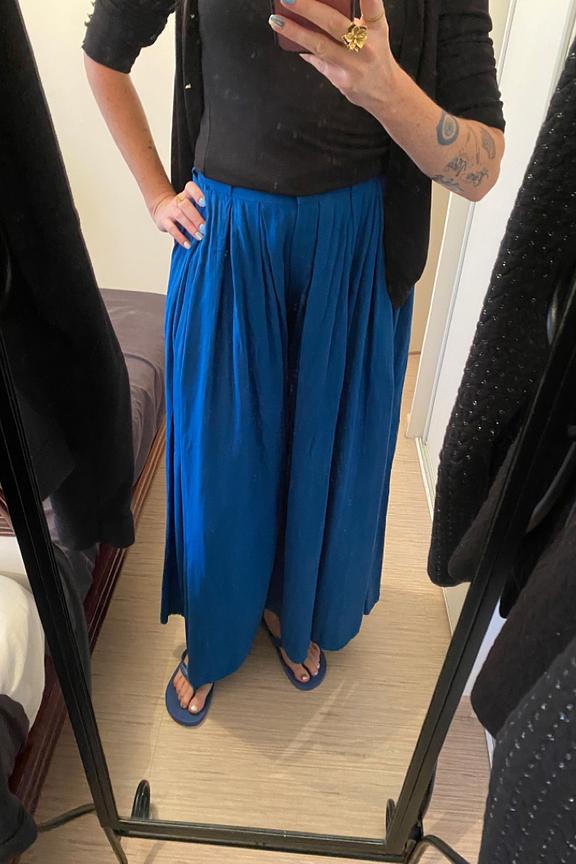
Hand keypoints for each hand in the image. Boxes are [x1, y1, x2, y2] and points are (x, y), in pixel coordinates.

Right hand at [149, 181, 205, 248]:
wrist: (162, 212)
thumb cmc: (183, 210)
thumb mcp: (191, 204)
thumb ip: (203, 208)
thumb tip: (221, 218)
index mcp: (186, 194)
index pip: (190, 188)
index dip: (197, 193)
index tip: (205, 203)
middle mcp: (178, 200)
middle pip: (185, 205)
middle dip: (196, 217)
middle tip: (205, 228)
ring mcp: (170, 211)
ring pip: (179, 216)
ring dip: (191, 228)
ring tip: (199, 237)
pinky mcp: (164, 222)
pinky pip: (172, 229)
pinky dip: (180, 237)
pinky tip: (188, 244)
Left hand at [268, 0, 396, 114]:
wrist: (384, 92)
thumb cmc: (374, 54)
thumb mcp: (373, 30)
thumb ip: (352, 17)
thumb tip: (317, 6)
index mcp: (376, 27)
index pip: (372, 8)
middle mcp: (366, 46)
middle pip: (335, 24)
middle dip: (309, 10)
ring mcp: (353, 65)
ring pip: (319, 45)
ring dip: (295, 32)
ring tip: (276, 20)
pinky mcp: (341, 80)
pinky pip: (316, 61)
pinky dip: (302, 49)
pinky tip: (288, 40)